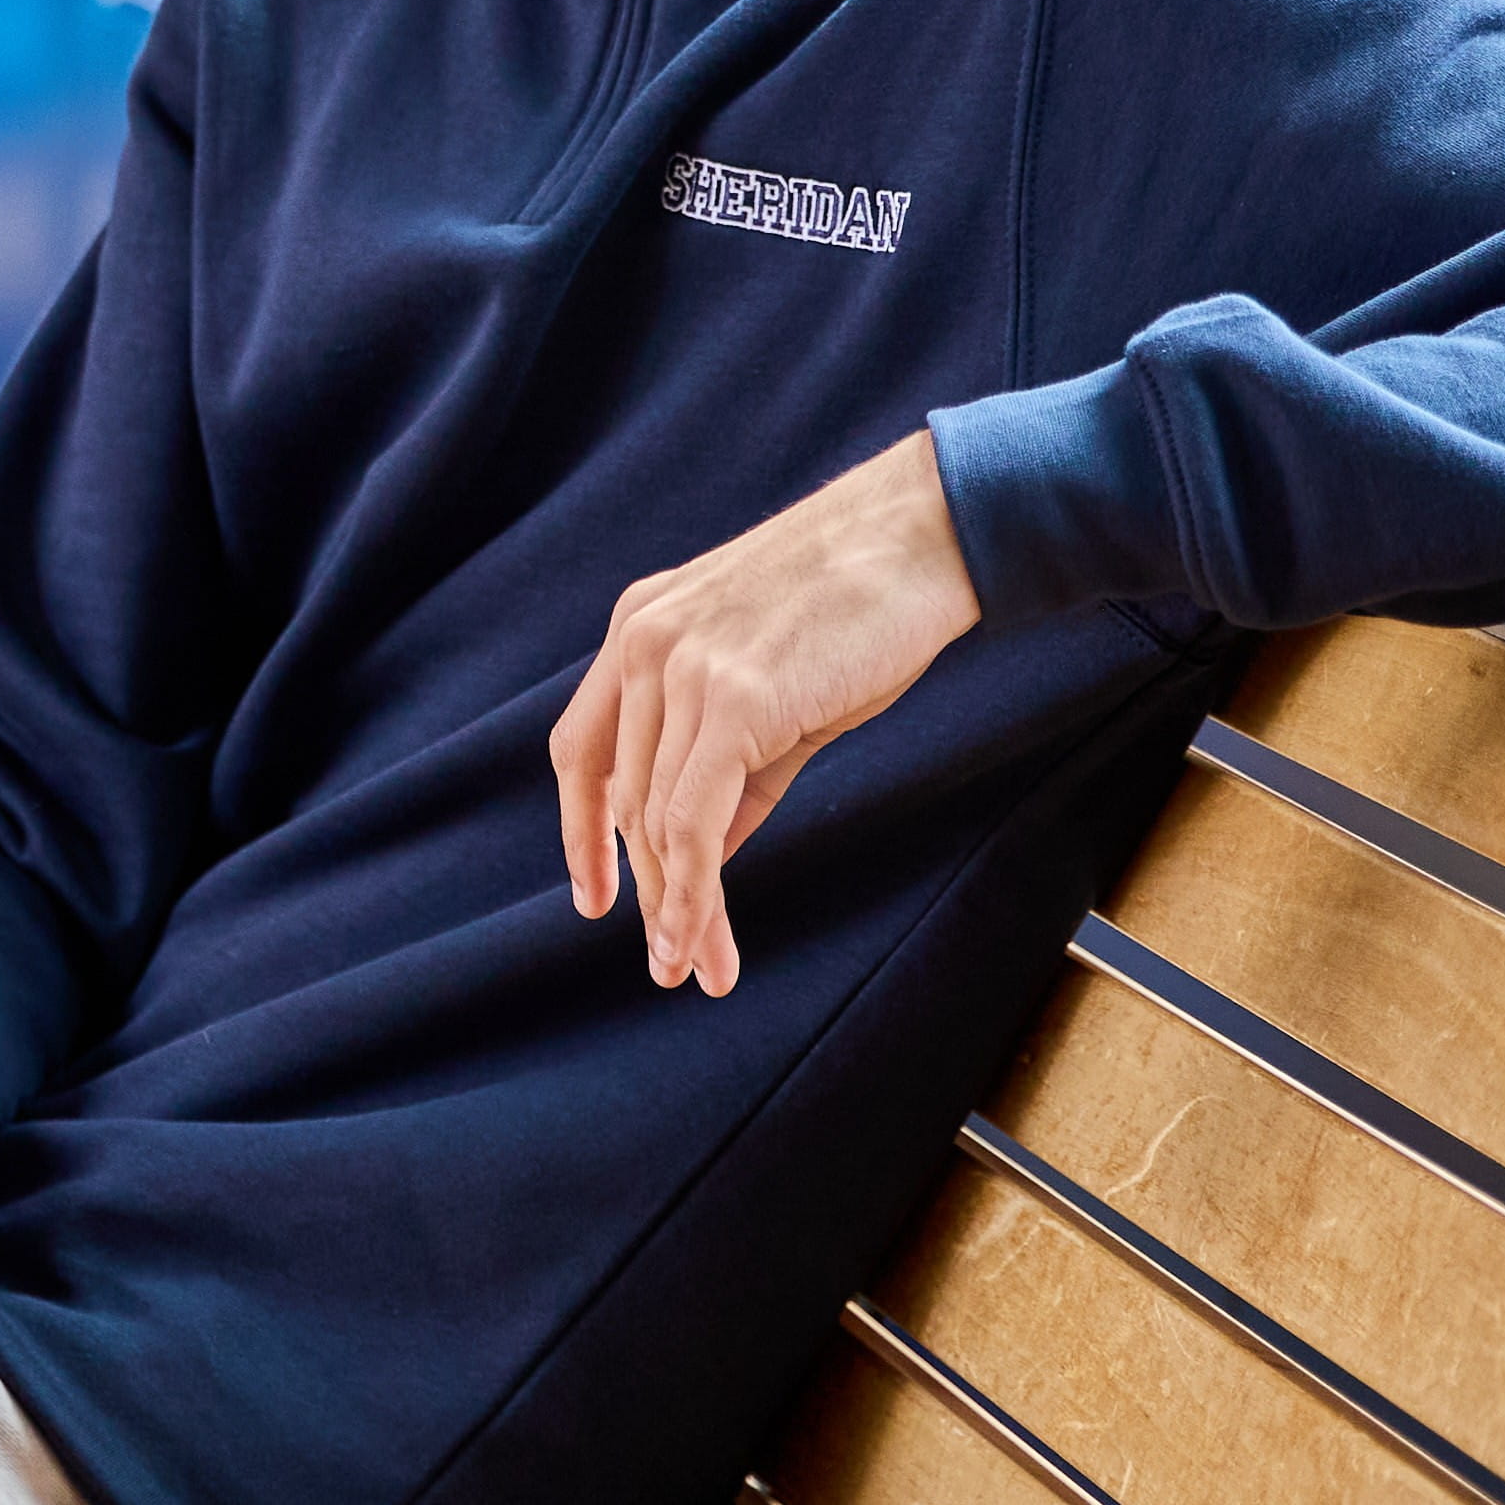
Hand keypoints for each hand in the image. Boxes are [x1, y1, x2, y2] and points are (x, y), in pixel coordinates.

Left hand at [549, 430, 981, 996]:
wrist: (921, 535)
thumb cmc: (859, 606)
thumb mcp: (770, 689)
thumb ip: (727, 770)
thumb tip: (701, 858)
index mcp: (637, 629)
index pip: (584, 750)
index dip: (583, 832)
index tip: (595, 899)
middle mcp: (641, 644)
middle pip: (625, 798)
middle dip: (649, 890)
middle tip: (671, 963)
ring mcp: (681, 668)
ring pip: (655, 820)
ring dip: (676, 908)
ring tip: (694, 969)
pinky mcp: (732, 699)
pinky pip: (692, 821)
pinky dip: (694, 892)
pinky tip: (704, 938)